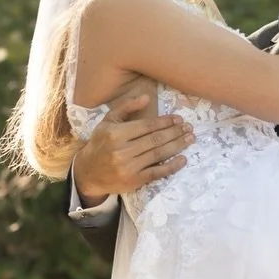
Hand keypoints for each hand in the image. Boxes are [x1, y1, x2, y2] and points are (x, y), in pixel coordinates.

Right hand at [71, 87, 193, 202]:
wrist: (88, 172)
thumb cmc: (100, 144)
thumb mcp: (108, 122)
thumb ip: (126, 108)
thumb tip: (146, 98)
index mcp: (115, 133)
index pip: (146, 126)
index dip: (165, 122)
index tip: (178, 119)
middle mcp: (122, 150)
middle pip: (155, 139)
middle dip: (175, 132)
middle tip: (189, 128)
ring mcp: (129, 167)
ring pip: (158, 154)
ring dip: (177, 146)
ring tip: (190, 139)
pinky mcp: (134, 180)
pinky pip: (157, 172)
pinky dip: (172, 166)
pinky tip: (183, 159)